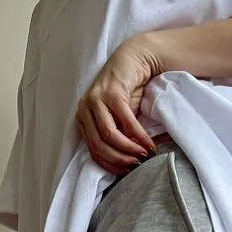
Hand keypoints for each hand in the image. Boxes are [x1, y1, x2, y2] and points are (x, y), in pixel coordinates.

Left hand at [76, 39, 158, 174]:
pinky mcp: (111, 92)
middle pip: (100, 146)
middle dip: (120, 160)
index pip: (93, 150)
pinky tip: (148, 143)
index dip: (110, 165)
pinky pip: (125, 121)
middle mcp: (84, 109)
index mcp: (83, 118)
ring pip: (109, 136)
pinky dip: (138, 136)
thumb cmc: (127, 92)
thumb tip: (124, 164)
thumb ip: (115, 136)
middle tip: (137, 165)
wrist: (134, 58)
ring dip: (129, 149)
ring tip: (144, 155)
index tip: (126, 172)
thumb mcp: (117, 118)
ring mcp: (96, 100)